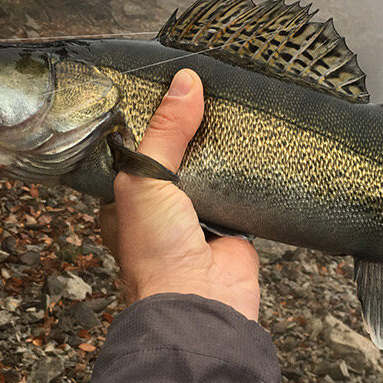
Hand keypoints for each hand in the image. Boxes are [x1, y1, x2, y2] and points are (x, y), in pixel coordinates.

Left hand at [99, 69, 260, 320]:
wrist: (200, 299)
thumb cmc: (155, 250)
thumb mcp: (144, 178)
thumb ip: (165, 132)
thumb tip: (185, 83)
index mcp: (126, 200)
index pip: (136, 149)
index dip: (150, 120)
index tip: (166, 85)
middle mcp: (162, 209)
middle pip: (178, 157)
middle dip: (190, 132)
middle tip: (205, 90)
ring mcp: (199, 217)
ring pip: (211, 172)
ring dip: (220, 151)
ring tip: (232, 107)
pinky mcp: (233, 225)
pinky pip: (242, 190)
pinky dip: (248, 173)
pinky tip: (256, 145)